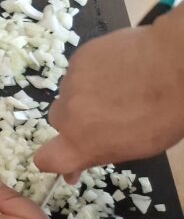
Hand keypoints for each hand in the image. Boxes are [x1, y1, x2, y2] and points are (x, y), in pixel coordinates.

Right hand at [37, 19, 183, 181]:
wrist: (173, 62)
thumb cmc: (166, 113)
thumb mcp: (139, 146)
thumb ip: (101, 151)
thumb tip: (80, 160)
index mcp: (82, 142)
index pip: (47, 159)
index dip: (53, 160)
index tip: (70, 159)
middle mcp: (68, 113)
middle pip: (60, 120)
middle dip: (77, 120)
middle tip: (106, 115)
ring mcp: (70, 82)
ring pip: (70, 93)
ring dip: (86, 94)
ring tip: (119, 86)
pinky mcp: (78, 58)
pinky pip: (80, 70)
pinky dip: (94, 72)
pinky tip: (120, 68)